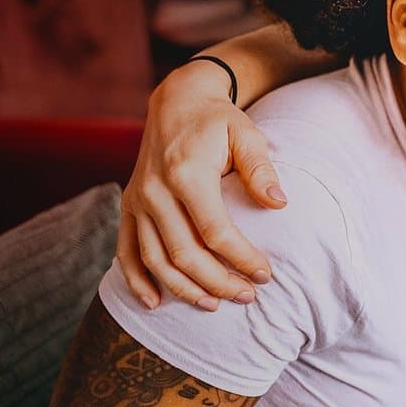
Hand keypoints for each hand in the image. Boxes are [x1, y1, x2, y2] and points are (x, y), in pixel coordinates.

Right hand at [119, 62, 284, 310]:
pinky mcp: (128, 205)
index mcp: (186, 173)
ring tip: (213, 305)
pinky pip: (126, 251)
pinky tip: (155, 303)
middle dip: (217, 282)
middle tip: (246, 297)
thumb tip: (279, 204)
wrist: (177, 101)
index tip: (265, 275)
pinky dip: (136, 280)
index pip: (215, 231)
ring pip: (156, 259)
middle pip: (184, 253)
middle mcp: (156, 190)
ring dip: (183, 289)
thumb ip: (261, 169)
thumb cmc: (218, 120)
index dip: (241, 259)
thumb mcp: (246, 133)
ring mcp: (138, 200)